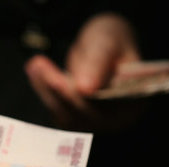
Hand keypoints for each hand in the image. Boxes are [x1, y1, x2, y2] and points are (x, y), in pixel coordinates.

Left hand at [25, 13, 142, 130]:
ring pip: (65, 115)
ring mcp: (94, 122)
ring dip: (46, 91)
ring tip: (34, 65)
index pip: (105, 108)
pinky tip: (35, 71)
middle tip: (37, 65)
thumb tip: (86, 88)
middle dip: (58, 91)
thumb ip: (100, 62)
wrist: (103, 46)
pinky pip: (56, 110)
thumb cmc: (111, 41)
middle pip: (82, 114)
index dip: (81, 98)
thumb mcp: (109, 42)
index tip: (58, 81)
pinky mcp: (75, 119)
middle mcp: (115, 120)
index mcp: (134, 103)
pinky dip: (44, 91)